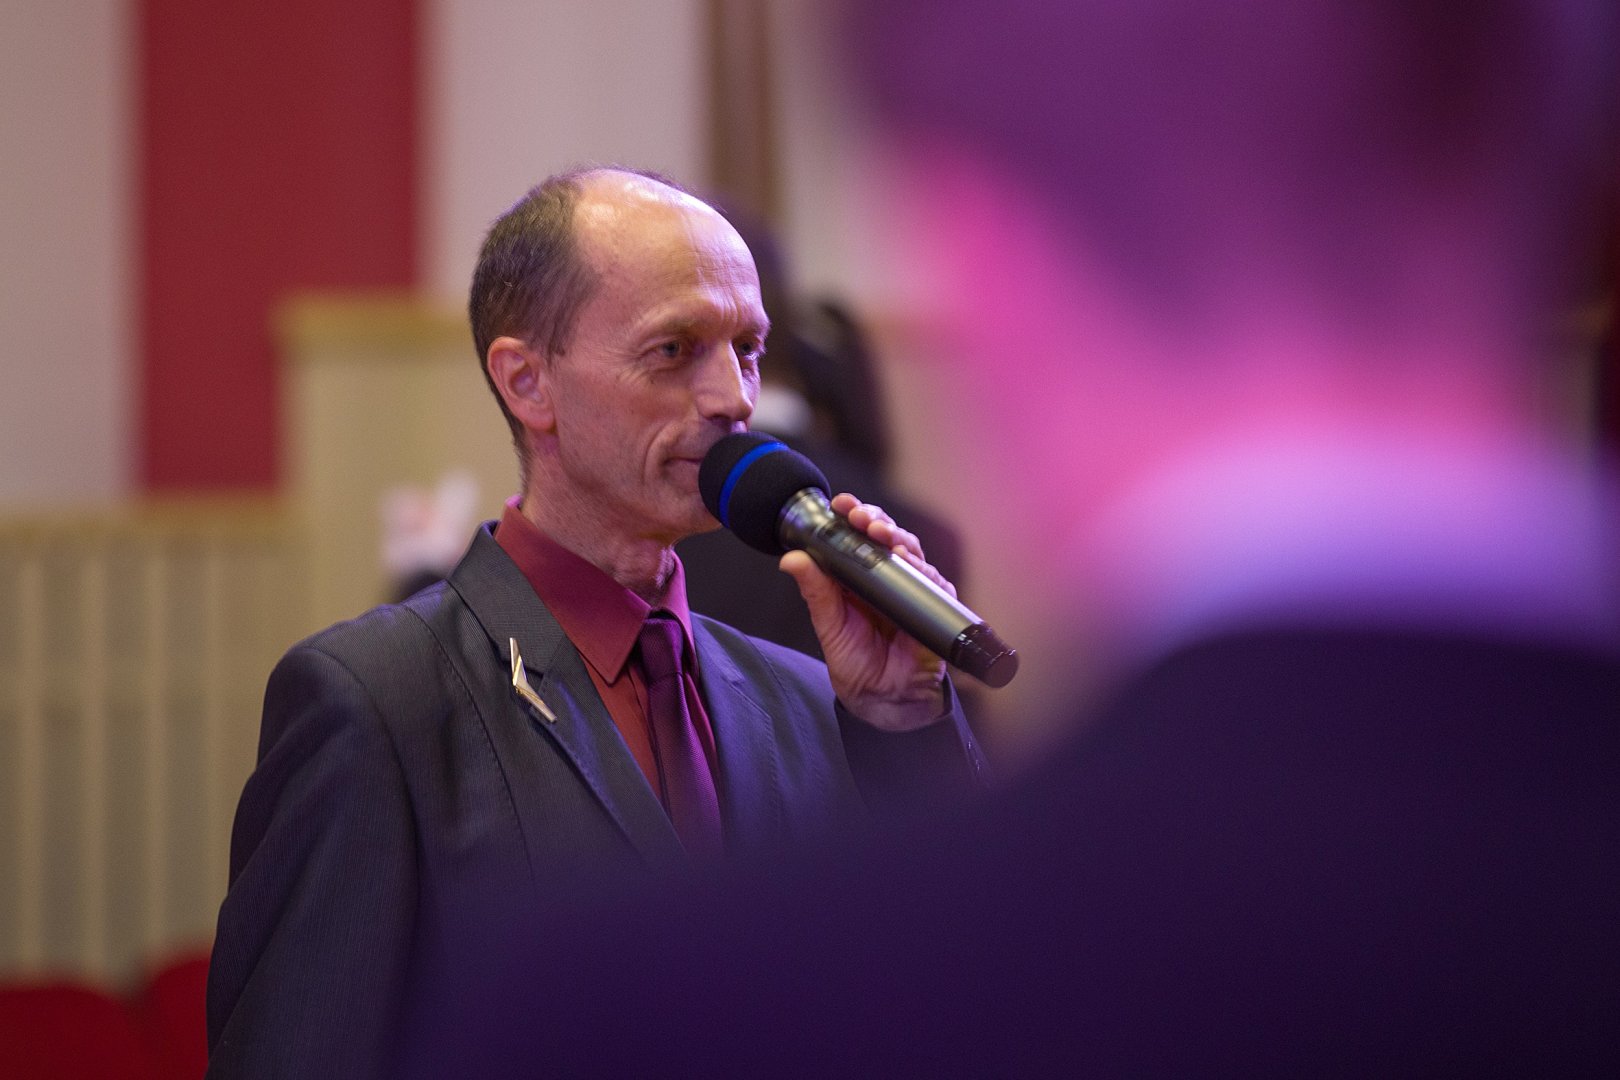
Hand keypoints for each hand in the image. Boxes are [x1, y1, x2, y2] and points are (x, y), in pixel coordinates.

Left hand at [779, 494, 949, 730]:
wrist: (883, 700)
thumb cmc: (856, 663)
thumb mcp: (829, 624)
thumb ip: (815, 590)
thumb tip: (790, 559)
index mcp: (858, 576)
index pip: (857, 535)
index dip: (852, 515)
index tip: (841, 505)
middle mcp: (886, 576)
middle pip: (887, 534)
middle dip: (876, 519)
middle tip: (862, 518)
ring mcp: (911, 588)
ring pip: (911, 550)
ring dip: (898, 538)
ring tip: (882, 535)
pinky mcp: (933, 605)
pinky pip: (932, 581)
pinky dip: (921, 570)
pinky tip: (908, 563)